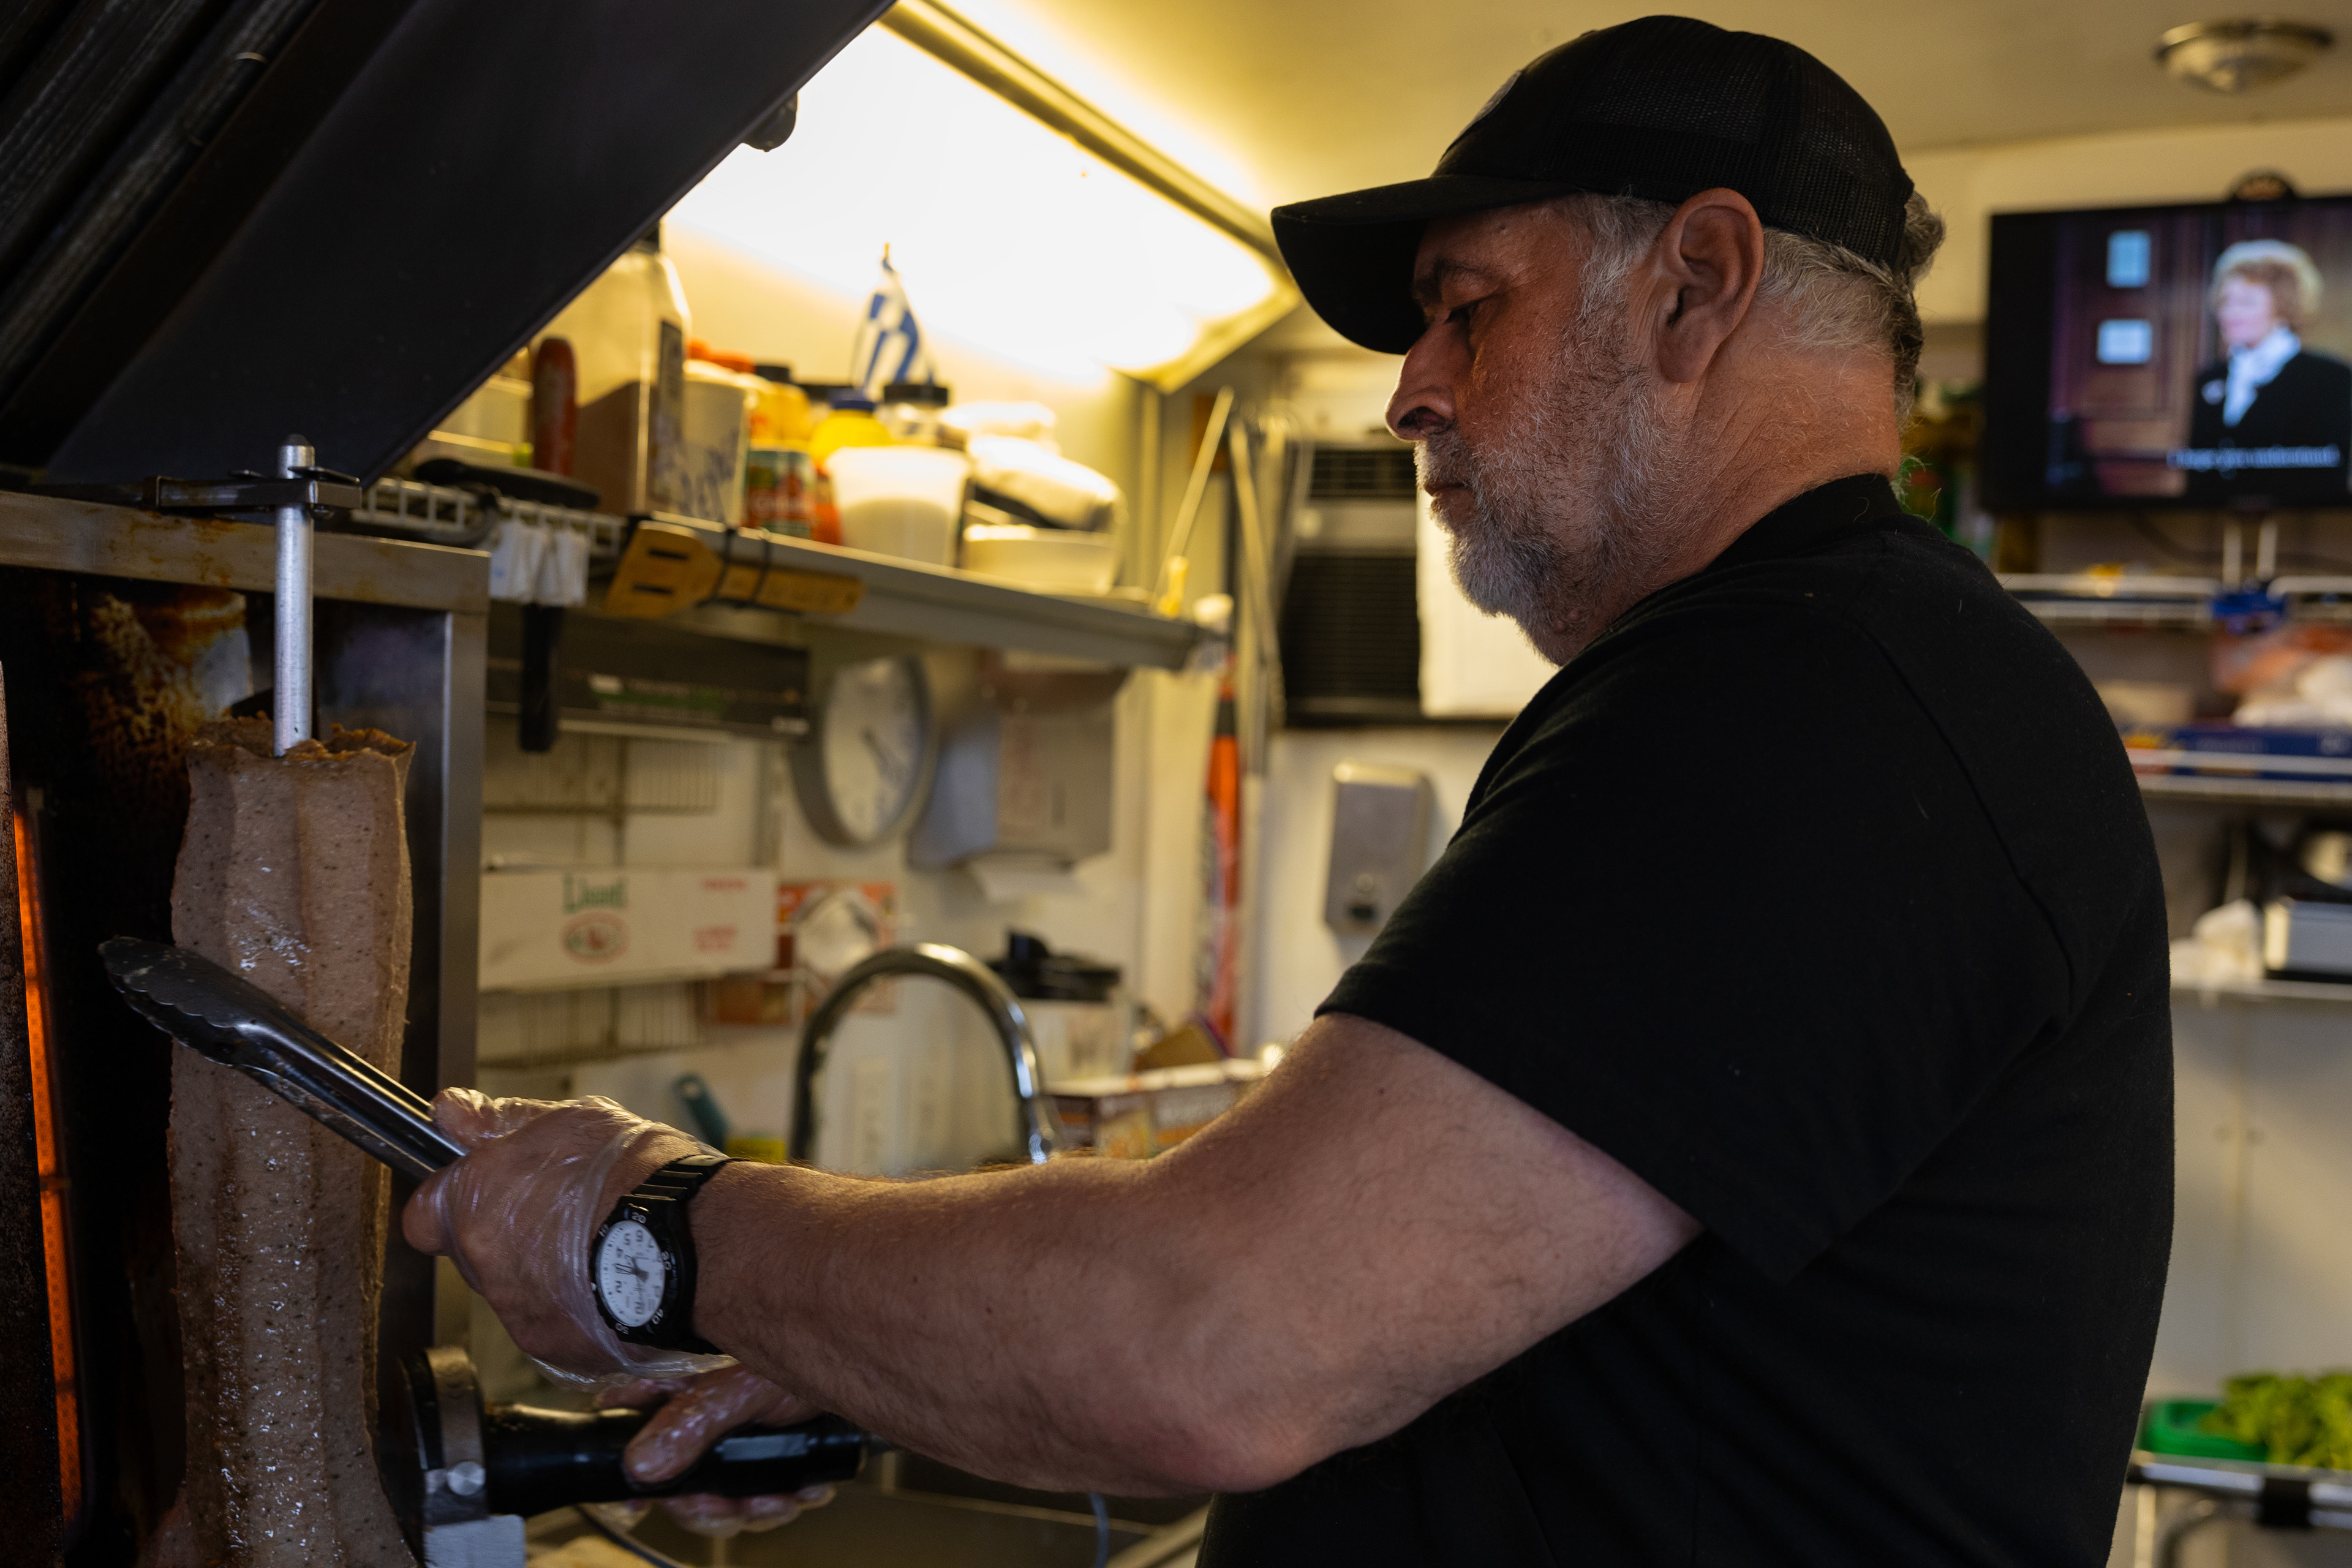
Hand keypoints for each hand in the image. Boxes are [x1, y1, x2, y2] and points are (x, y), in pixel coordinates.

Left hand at [400, 1088, 718, 1381]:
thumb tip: (450, 1111)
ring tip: (601, 1248)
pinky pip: (553, 1326)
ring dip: (545, 1272)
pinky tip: (615, 1282)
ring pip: (516, 1293)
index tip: (487, 1194)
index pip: (423, 1217)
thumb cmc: (637, 1175)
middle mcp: (483, 1264)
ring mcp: (517, 1313)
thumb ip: (502, 1121)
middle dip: (510, 1237)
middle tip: (567, 1215)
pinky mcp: (555, 1351)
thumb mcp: (571, 1123)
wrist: (694, 1244)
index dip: (453, 1204)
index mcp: (475, 1203)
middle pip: (475, 1256)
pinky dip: (575, 1307)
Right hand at [597, 1366, 835, 1536]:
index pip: (628, 1431)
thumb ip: (692, 1423)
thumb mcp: (741, 1391)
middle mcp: (697, 1424)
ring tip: (781, 1498)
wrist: (856, 1373)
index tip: (637, 1505)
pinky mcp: (758, 1464)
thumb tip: (640, 1465)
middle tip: (738, 1507)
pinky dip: (775, 1506)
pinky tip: (798, 1493)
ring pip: (716, 1502)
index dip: (628, 1473)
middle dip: (709, 1507)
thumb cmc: (800, 1358)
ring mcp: (727, 1448)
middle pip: (675, 1487)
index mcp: (679, 1396)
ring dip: (749, 1511)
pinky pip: (752, 1503)